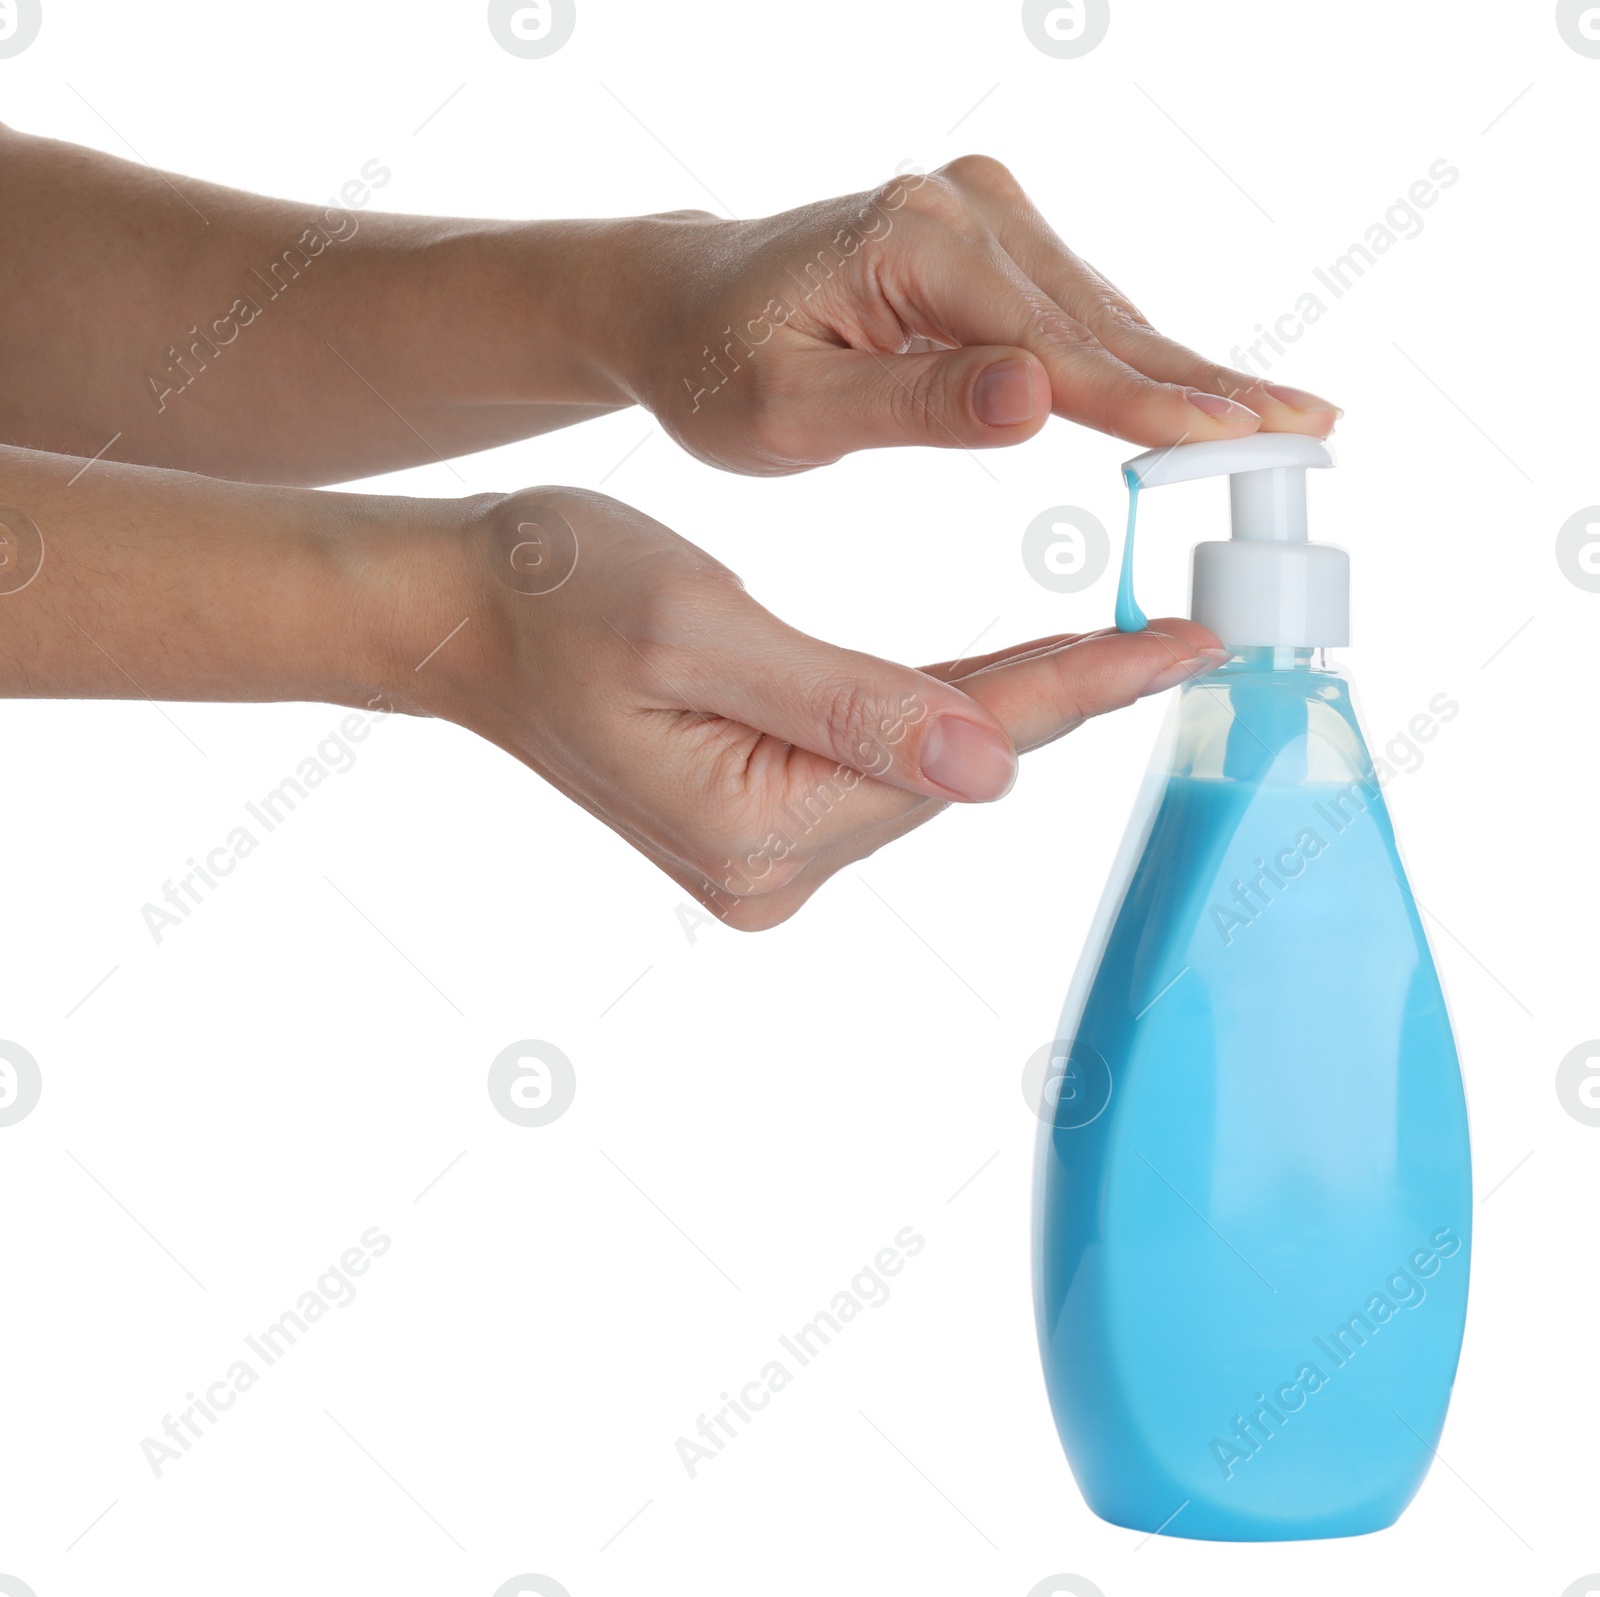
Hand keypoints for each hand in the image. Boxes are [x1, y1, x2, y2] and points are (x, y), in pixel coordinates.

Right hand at [398, 487, 1224, 929]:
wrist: (463, 613)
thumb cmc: (558, 592)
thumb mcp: (700, 627)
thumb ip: (848, 704)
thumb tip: (989, 768)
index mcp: (755, 827)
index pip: (955, 745)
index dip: (1081, 688)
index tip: (1190, 647)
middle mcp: (767, 869)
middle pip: (949, 767)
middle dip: (1062, 695)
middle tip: (1180, 632)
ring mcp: (760, 859)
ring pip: (920, 765)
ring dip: (1010, 702)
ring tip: (1122, 644)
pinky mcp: (754, 828)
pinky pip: (874, 763)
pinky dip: (940, 711)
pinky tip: (1003, 672)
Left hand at [613, 156, 1339, 475]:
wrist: (679, 308)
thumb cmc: (714, 366)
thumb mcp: (787, 408)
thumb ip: (908, 405)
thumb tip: (1035, 399)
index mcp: (913, 246)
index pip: (1055, 347)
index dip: (1151, 407)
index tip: (1243, 441)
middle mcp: (961, 212)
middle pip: (1103, 322)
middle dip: (1204, 385)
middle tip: (1312, 430)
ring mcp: (979, 219)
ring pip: (1101, 316)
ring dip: (1186, 374)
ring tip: (1284, 419)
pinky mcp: (985, 242)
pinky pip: (1076, 313)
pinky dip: (1135, 360)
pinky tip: (1196, 391)